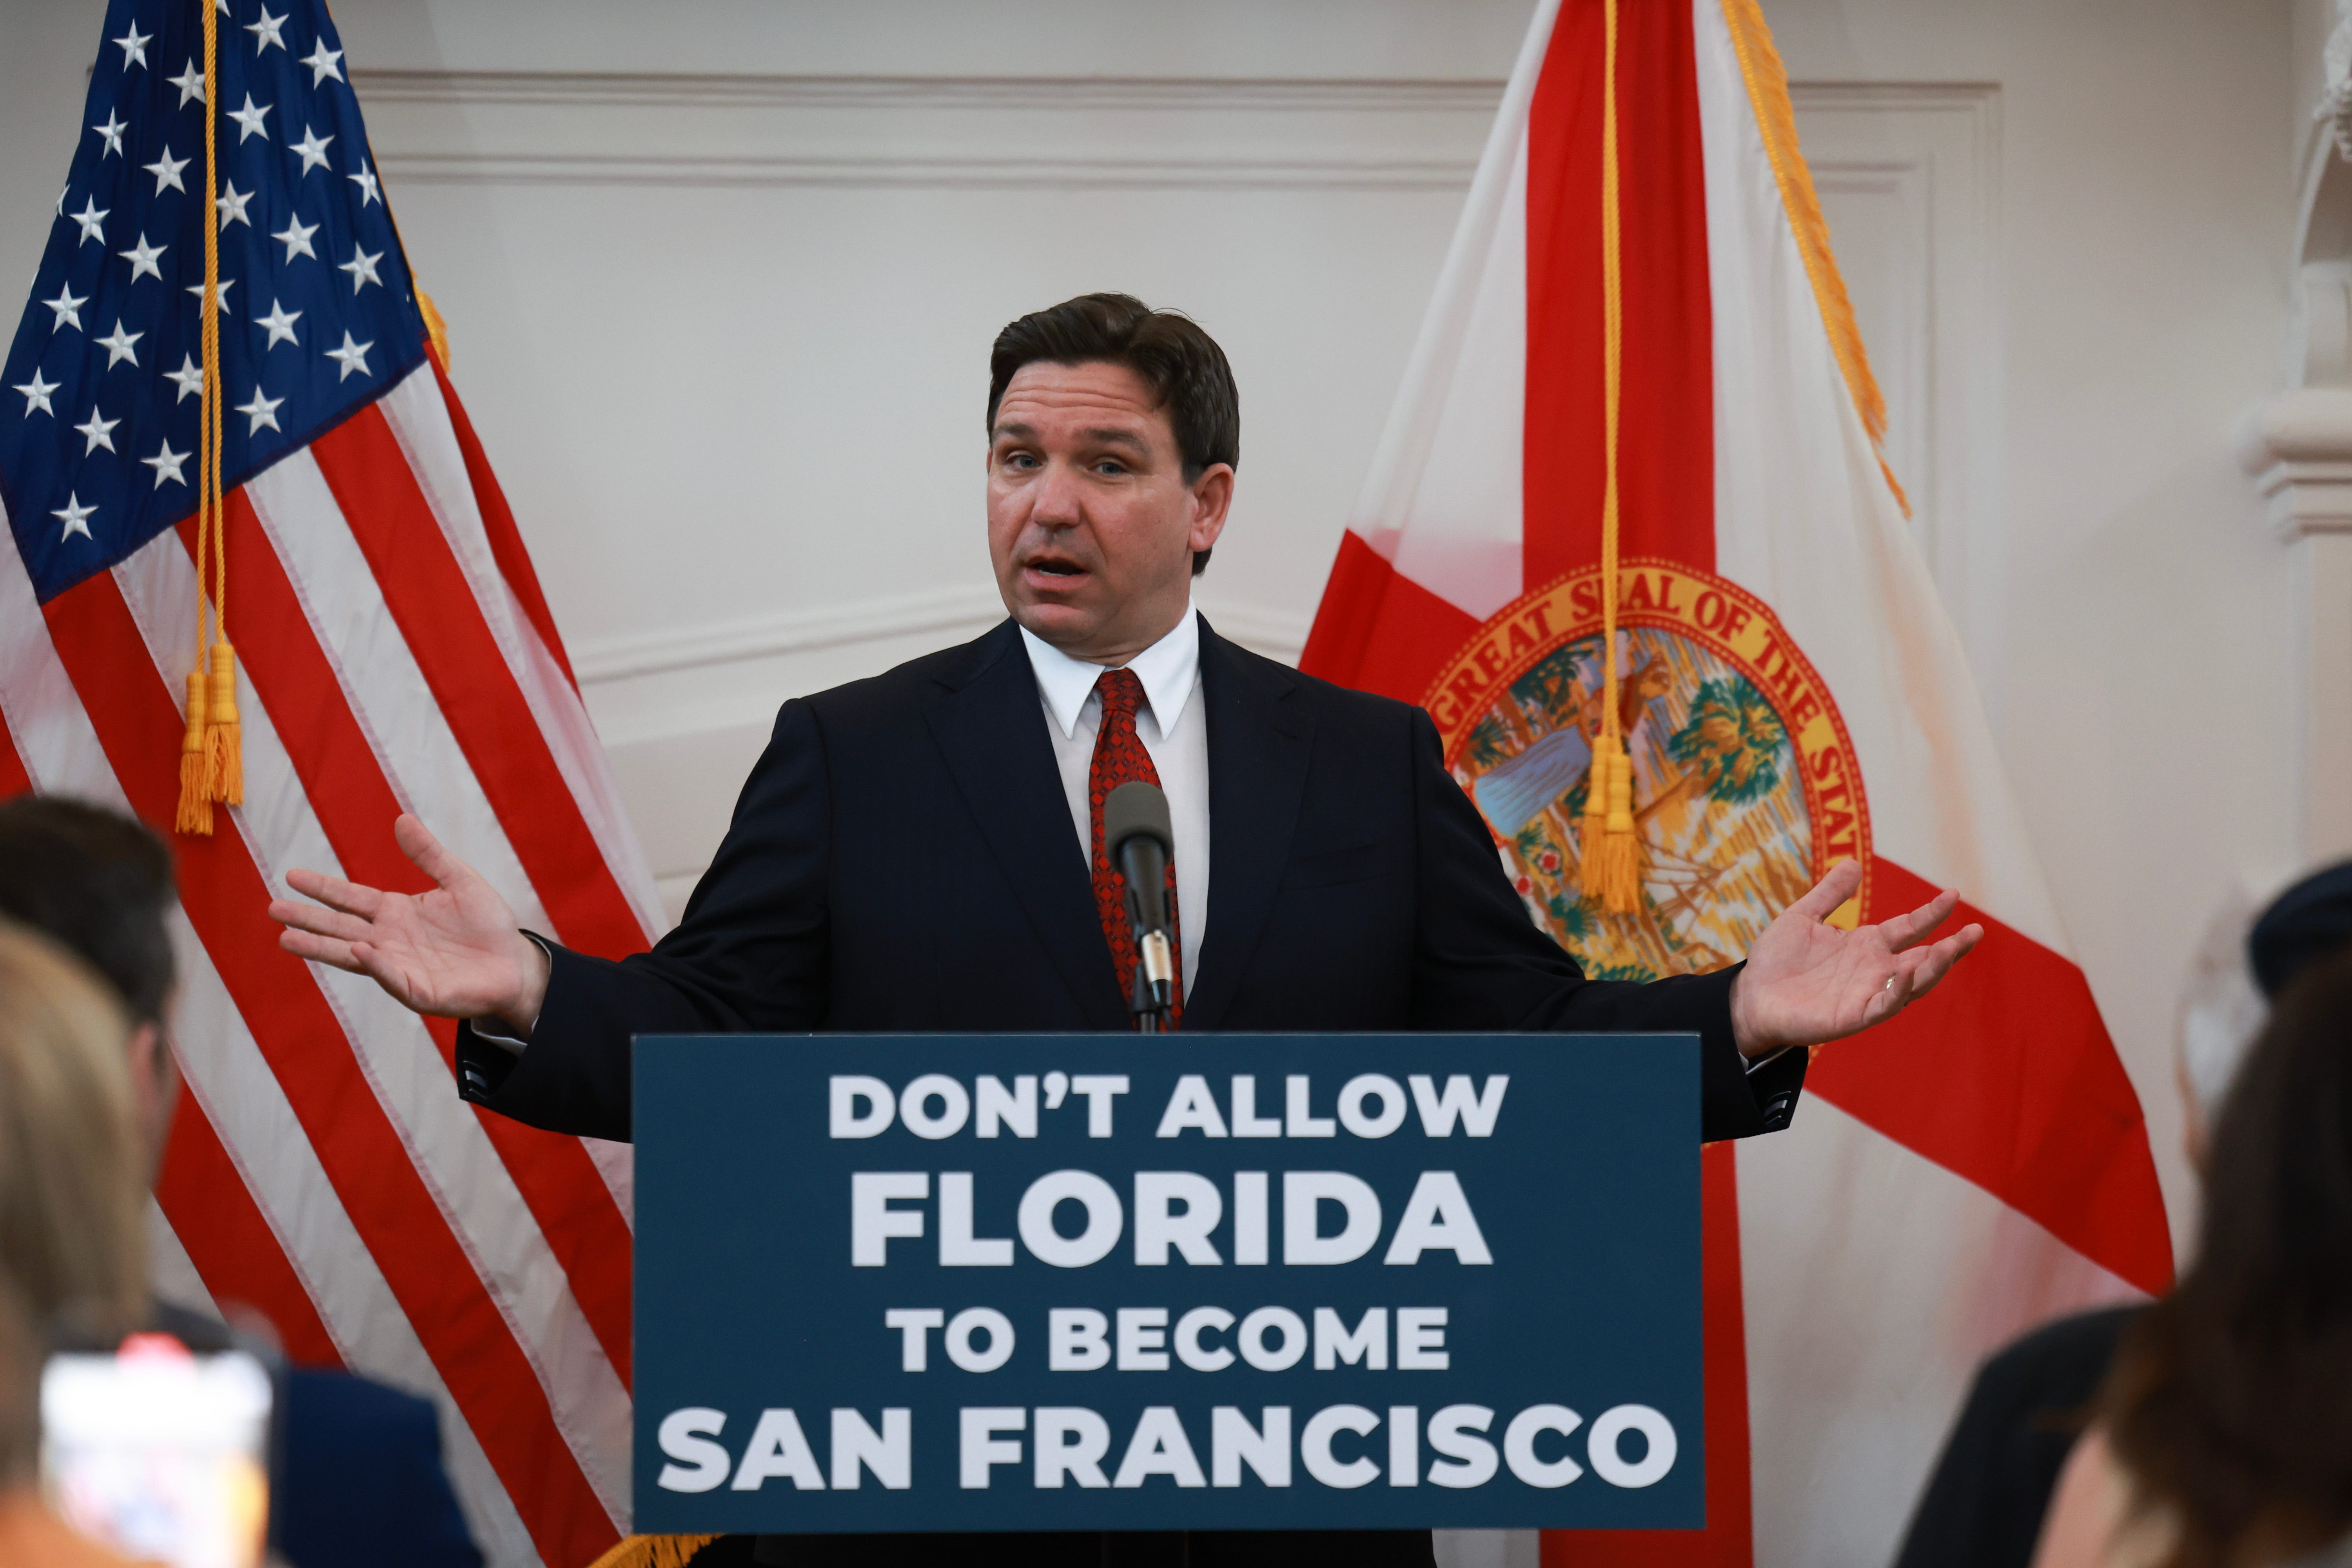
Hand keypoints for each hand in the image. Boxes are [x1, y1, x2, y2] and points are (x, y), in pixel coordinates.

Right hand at [268, 813, 550, 1034]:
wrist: (515, 963)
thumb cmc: (487, 925)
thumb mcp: (460, 881)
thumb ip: (429, 854)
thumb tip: (402, 819)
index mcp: (396, 912)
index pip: (351, 898)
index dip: (323, 888)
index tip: (291, 876)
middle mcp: (389, 940)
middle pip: (341, 927)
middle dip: (307, 919)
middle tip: (273, 908)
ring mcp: (399, 967)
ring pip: (352, 956)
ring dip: (322, 948)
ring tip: (287, 939)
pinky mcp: (419, 991)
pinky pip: (392, 977)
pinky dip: (376, 965)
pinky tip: (359, 950)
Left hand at [1729, 858, 1980, 1054]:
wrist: (1750, 995)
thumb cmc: (1776, 960)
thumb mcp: (1802, 917)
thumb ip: (1830, 894)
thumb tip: (1852, 862)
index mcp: (1866, 946)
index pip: (1909, 927)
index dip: (1931, 913)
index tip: (1953, 894)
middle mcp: (1874, 970)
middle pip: (1923, 958)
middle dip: (1950, 947)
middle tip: (1975, 931)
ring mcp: (1866, 994)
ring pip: (1912, 984)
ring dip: (1932, 968)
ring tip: (1949, 949)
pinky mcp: (1852, 1017)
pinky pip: (1883, 1007)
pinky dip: (1897, 993)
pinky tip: (1907, 975)